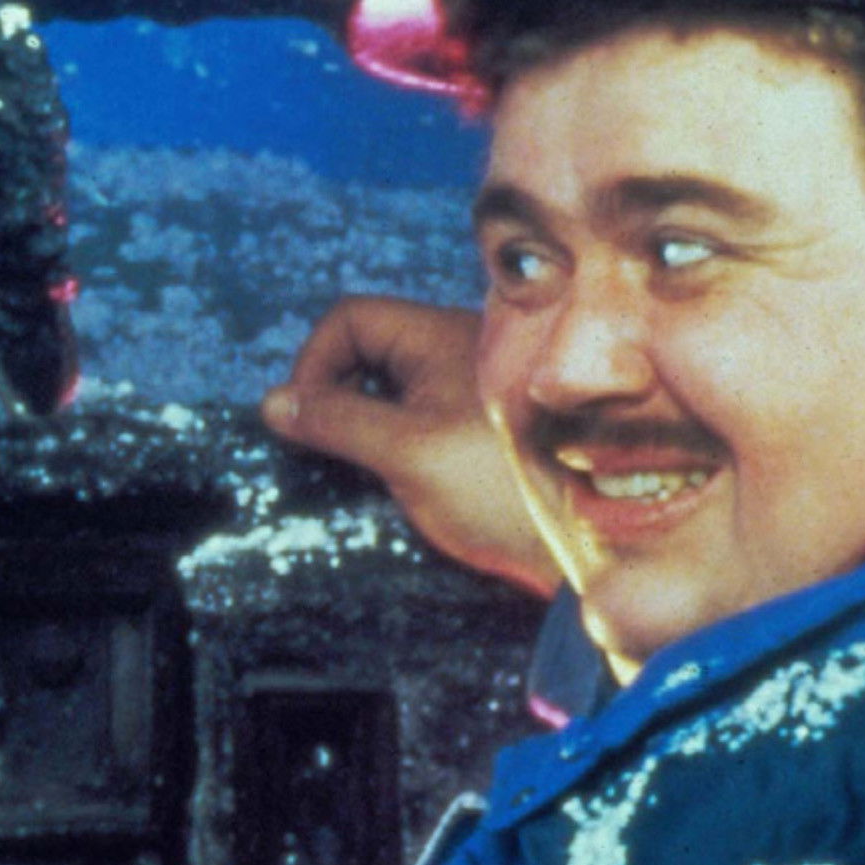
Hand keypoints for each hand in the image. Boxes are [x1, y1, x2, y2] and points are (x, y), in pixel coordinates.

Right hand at [262, 296, 560, 597]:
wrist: (591, 544)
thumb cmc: (502, 489)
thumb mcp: (406, 452)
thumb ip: (337, 421)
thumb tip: (274, 403)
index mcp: (440, 338)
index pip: (350, 319)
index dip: (314, 363)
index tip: (305, 422)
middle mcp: (456, 355)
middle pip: (366, 353)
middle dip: (334, 398)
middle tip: (326, 452)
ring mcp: (469, 395)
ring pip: (390, 391)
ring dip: (361, 429)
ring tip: (362, 476)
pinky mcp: (478, 436)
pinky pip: (416, 422)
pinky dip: (393, 448)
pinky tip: (401, 489)